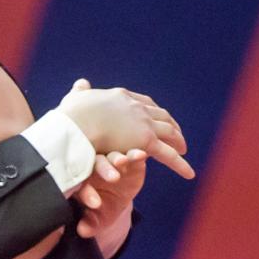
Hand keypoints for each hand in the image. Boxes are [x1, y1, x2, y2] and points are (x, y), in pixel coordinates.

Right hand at [61, 78, 194, 180]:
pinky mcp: (145, 140)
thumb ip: (78, 94)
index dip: (150, 111)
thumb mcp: (74, 100)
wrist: (75, 122)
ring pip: (168, 132)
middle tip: (176, 133)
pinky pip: (167, 154)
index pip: (142, 103)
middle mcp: (136, 107)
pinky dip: (180, 164)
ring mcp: (143, 123)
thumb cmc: (69, 116)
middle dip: (169, 124)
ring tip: (184, 149)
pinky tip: (189, 174)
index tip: (153, 116)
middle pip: (159, 115)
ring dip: (178, 140)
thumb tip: (80, 84)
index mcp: (121, 97)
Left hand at [76, 149, 146, 239]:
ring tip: (122, 162)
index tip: (96, 204)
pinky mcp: (130, 159)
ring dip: (117, 158)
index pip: (82, 185)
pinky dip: (135, 153)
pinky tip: (140, 155)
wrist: (118, 201)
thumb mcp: (98, 220)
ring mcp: (112, 161)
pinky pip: (131, 153)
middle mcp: (96, 167)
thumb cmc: (104, 209)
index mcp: (83, 181)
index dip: (88, 194)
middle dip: (105, 171)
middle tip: (113, 179)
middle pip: (97, 165)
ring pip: (112, 156)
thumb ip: (90, 224)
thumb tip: (83, 231)